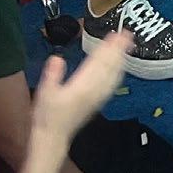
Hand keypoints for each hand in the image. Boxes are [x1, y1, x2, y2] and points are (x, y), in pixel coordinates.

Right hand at [31, 32, 130, 147]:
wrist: (52, 138)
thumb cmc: (47, 115)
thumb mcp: (44, 93)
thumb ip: (52, 75)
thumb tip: (57, 58)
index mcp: (81, 87)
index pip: (97, 63)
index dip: (107, 48)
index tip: (115, 35)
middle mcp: (93, 91)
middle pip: (109, 67)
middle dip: (118, 50)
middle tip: (127, 34)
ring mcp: (98, 97)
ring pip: (113, 75)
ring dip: (121, 59)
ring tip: (128, 45)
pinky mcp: (98, 102)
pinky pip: (112, 85)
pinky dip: (119, 73)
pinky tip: (121, 67)